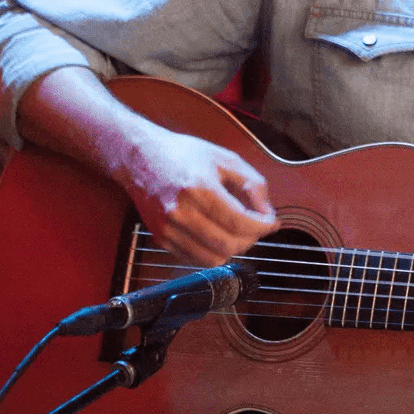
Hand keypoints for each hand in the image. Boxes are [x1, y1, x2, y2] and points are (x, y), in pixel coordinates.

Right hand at [116, 130, 278, 266]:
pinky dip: (212, 252)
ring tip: (238, 233)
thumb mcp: (226, 159)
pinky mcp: (160, 238)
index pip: (240, 222)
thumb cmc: (184, 154)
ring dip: (233, 249)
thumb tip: (268, 213)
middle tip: (257, 227)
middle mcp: (181, 211)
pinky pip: (194, 259)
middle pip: (228, 245)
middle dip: (251, 239)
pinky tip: (218, 235)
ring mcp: (168, 228)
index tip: (273, 223)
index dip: (263, 227)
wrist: (140, 157)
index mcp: (199, 188)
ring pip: (212, 258)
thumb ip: (253, 184)